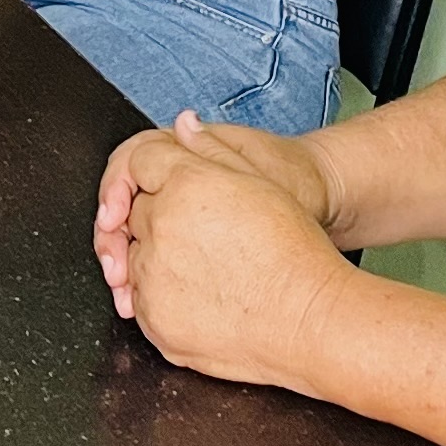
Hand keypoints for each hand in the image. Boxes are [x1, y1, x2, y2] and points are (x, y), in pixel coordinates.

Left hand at [98, 113, 354, 388]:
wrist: (310, 321)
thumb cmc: (295, 253)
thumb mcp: (259, 183)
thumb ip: (210, 149)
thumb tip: (183, 124)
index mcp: (186, 185)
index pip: (141, 162)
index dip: (156, 173)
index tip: (169, 187)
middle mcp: (162, 227)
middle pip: (137, 212)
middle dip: (161, 218)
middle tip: (205, 236)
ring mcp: (154, 278)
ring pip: (135, 258)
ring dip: (159, 259)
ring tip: (210, 270)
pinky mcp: (155, 321)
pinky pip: (142, 301)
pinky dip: (161, 297)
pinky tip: (202, 296)